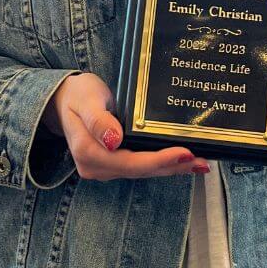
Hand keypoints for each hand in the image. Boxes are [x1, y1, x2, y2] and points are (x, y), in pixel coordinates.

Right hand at [40, 72, 209, 180]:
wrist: (64, 100)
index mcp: (88, 152)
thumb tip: (113, 140)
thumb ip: (98, 120)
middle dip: (172, 166)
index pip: (130, 162)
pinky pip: (140, 167)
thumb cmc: (77, 95)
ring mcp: (104, 168)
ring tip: (200, 163)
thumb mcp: (86, 100)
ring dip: (171, 168)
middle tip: (202, 161)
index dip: (159, 161)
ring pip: (143, 172)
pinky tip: (183, 163)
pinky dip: (162, 165)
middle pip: (140, 171)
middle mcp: (96, 167)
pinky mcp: (113, 165)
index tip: (184, 153)